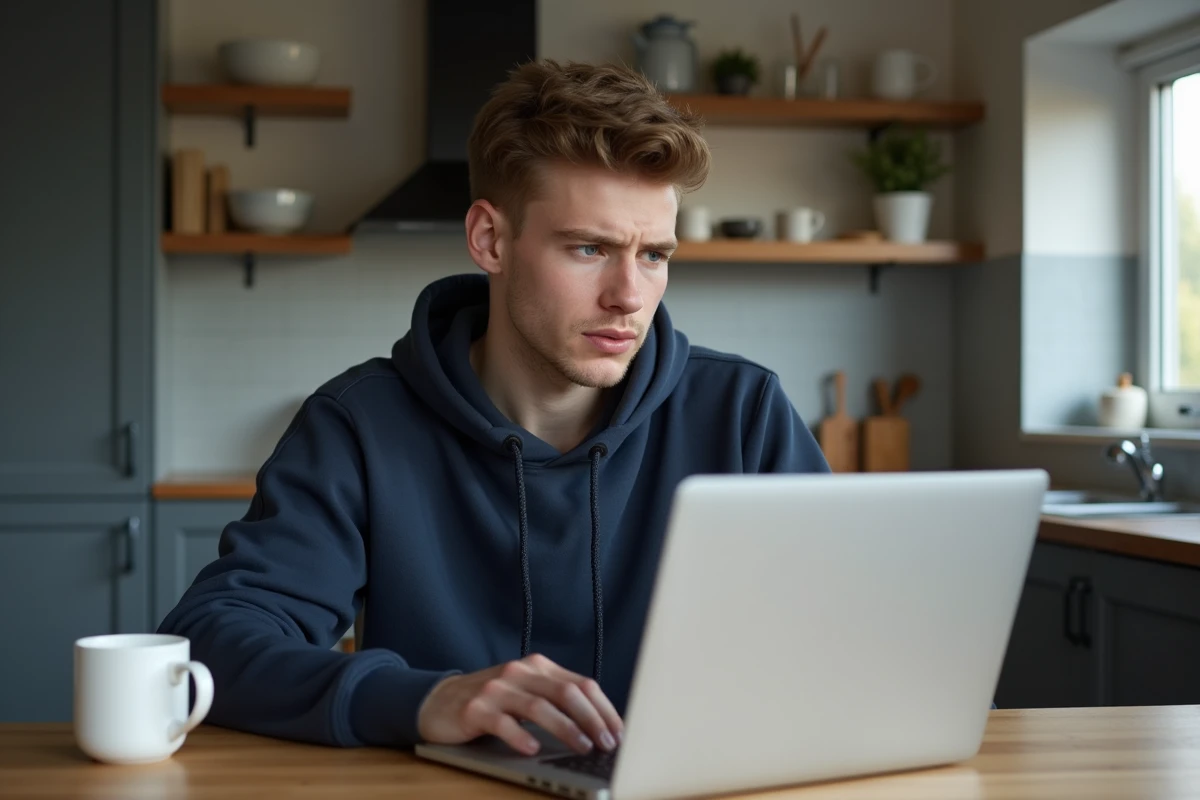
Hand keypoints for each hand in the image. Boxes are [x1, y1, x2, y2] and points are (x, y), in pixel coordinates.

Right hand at [417, 653, 622, 755]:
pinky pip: (502, 723)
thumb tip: (598, 726)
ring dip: (565, 729)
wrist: (440, 701)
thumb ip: (555, 700)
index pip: (581, 683)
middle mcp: (519, 673)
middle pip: (565, 693)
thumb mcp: (526, 692)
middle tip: (606, 742)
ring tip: (582, 746)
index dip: (603, 708)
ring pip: (539, 707)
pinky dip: (520, 737)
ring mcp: (496, 690)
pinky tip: (533, 749)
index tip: (618, 731)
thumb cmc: (491, 701)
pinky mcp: (475, 709)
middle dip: (591, 719)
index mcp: (538, 667)